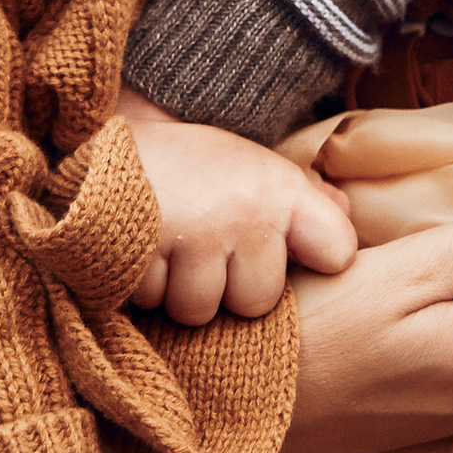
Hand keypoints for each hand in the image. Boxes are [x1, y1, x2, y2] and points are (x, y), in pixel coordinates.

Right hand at [117, 88, 356, 324]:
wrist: (106, 140)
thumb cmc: (189, 163)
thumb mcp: (251, 167)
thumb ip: (303, 201)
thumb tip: (346, 225)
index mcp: (278, 190)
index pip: (337, 250)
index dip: (319, 258)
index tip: (294, 250)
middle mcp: (243, 215)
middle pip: (258, 301)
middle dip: (228, 286)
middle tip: (206, 246)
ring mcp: (192, 238)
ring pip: (199, 312)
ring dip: (179, 291)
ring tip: (168, 248)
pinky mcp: (140, 258)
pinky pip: (151, 303)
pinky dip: (140, 286)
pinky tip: (139, 250)